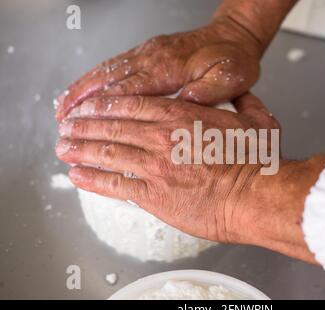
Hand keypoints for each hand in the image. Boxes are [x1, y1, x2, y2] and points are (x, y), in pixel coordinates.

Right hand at [55, 20, 261, 120]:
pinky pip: (116, 64)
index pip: (128, 91)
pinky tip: (85, 88)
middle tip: (62, 121)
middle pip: (109, 81)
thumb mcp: (228, 79)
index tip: (81, 123)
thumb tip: (182, 105)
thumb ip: (205, 93)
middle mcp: (153, 58)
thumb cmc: (233, 60)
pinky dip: (96, 77)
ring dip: (83, 88)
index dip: (102, 109)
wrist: (234, 36)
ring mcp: (148, 53)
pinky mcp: (149, 52)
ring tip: (63, 106)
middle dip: (82, 101)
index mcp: (169, 69)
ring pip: (107, 70)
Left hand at [55, 93, 324, 262]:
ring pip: (107, 154)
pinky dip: (92, 180)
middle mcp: (161, 137)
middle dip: (84, 127)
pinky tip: (77, 175)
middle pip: (111, 127)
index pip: (130, 105)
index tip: (87, 108)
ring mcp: (155, 167)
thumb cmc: (258, 161)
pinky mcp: (154, 196)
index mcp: (182, 115)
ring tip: (63, 149)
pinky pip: (115, 185)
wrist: (257, 196)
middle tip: (66, 128)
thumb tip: (240, 94)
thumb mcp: (257, 119)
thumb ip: (242, 101)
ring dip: (81, 150)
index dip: (103, 106)